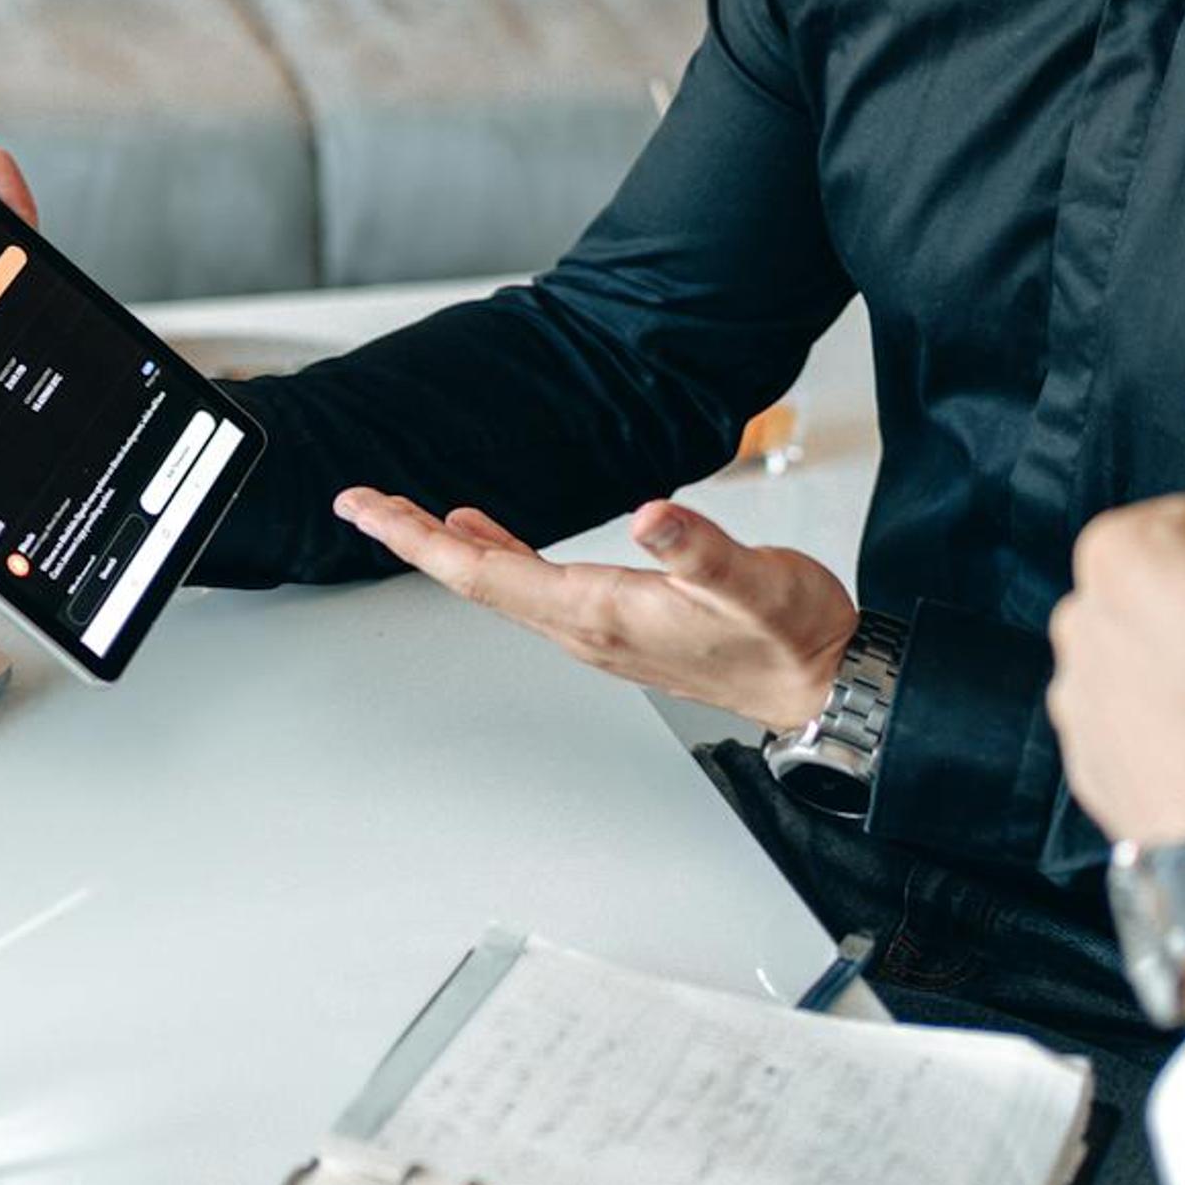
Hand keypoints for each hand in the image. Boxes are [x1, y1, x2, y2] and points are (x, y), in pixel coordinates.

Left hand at [335, 489, 858, 730]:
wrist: (824, 683)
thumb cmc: (794, 637)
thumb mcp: (755, 582)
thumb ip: (702, 550)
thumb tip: (655, 516)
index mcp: (601, 612)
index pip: (485, 573)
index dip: (419, 538)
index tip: (367, 507)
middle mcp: (587, 628)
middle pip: (477, 581)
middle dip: (413, 539)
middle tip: (361, 500)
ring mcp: (599, 630)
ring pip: (501, 585)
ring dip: (448, 550)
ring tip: (405, 514)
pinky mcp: (619, 623)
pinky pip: (534, 589)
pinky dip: (497, 556)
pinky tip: (487, 534)